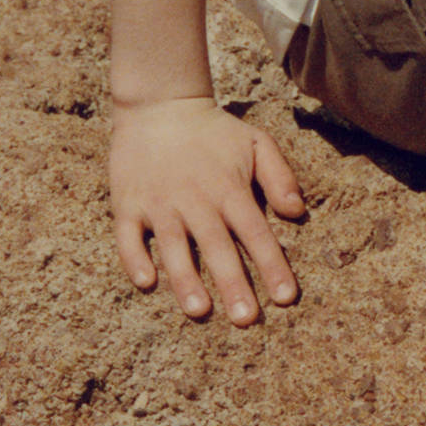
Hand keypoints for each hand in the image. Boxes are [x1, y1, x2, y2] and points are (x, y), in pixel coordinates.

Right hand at [109, 97, 305, 325]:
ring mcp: (159, 203)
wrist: (159, 105)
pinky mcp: (128, 203)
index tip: (286, 297)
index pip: (256, 233)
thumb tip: (297, 212)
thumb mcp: (256, 141)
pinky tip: (146, 281)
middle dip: (234, 285)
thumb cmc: (213, 131)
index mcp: (229, 188)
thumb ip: (279, 175)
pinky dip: (135, 259)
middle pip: (218, 248)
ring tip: (199, 311)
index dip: (272, 265)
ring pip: (174, 248)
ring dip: (186, 280)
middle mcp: (196, 200)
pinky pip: (129, 237)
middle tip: (246, 320)